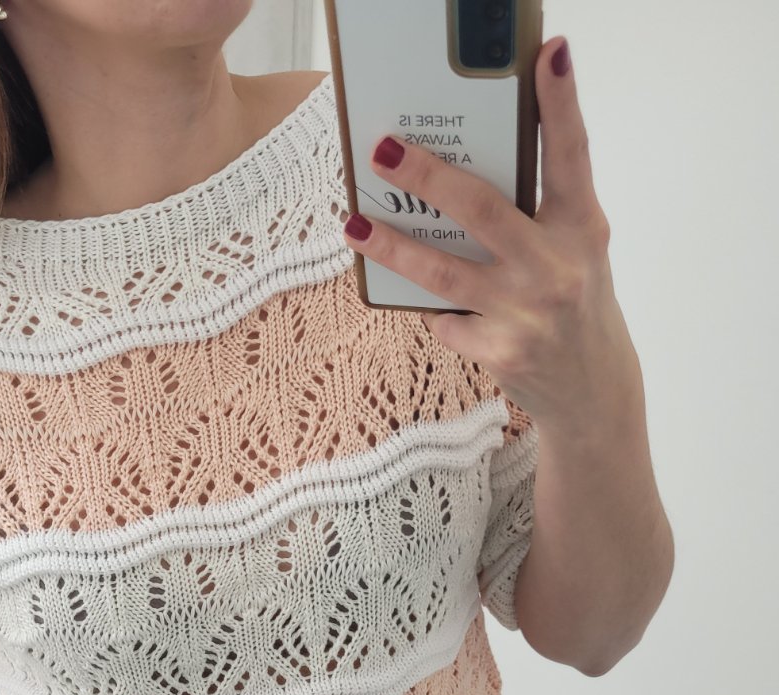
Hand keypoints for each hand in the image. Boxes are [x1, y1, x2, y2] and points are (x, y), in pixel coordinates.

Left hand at [342, 35, 641, 430]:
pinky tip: (412, 294)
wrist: (591, 390)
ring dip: (391, 246)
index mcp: (582, 227)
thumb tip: (464, 171)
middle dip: (427, 177)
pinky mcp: (498, 351)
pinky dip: (426, 303)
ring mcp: (525, 312)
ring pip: (442, 271)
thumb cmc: (574, 304)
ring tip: (354, 223)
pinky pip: (443, 316)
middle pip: (482, 208)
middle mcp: (556, 267)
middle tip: (384, 150)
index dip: (560, 102)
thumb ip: (538, 213)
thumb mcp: (575, 250)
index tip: (547, 54)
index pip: (571, 154)